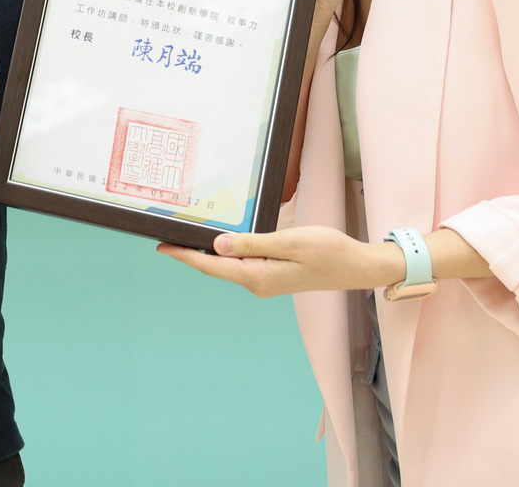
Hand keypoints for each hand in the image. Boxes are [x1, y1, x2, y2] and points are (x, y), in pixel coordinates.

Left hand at [158, 226, 404, 297]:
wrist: (356, 266)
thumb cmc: (328, 251)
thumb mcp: (289, 242)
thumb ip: (252, 244)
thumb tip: (217, 246)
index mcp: (258, 277)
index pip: (212, 266)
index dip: (185, 256)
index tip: (162, 246)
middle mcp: (257, 283)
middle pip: (215, 267)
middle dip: (190, 253)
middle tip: (167, 235)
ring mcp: (264, 281)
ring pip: (228, 266)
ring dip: (207, 253)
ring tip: (186, 236)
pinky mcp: (272, 274)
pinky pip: (242, 264)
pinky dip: (226, 253)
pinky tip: (220, 242)